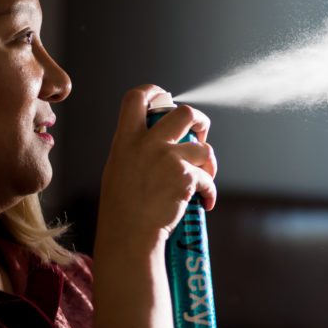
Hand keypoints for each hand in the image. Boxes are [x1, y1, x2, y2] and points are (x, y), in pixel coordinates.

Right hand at [96, 85, 217, 252]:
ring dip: (209, 162)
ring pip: (203, 148)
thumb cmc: (122, 209)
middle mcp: (147, 144)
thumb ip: (136, 150)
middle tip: (201, 132)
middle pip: (184, 112)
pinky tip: (206, 202)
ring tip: (206, 176)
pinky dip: (210, 191)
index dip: (153, 91)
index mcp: (125, 141)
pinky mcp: (186, 177)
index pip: (136, 99)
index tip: (165, 96)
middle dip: (200, 120)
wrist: (129, 236)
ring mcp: (168, 159)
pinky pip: (208, 178)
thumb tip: (159, 139)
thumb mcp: (117, 170)